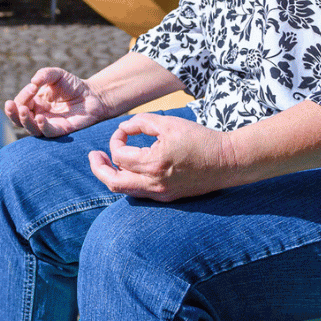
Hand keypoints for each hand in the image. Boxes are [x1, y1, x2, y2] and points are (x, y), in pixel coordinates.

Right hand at [4, 67, 112, 137]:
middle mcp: (38, 115)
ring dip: (25, 120)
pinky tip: (40, 118)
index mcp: (35, 103)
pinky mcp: (61, 130)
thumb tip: (33, 82)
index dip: (22, 96)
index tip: (33, 86)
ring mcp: (49, 124)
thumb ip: (44, 74)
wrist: (93, 95)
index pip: (20, 103)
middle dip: (13, 113)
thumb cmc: (73, 85)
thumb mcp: (57, 75)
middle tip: (10, 106)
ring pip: (31, 128)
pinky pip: (48, 132)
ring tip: (24, 111)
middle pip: (19, 119)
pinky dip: (42, 126)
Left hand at [88, 113, 235, 202]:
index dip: (116, 139)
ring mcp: (161, 194)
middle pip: (113, 183)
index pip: (119, 155)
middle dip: (98, 169)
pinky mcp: (168, 197)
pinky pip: (139, 193)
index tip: (125, 130)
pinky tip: (127, 169)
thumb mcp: (168, 123)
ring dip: (112, 176)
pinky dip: (128, 181)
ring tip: (105, 163)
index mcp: (153, 164)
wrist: (228, 161)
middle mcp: (154, 184)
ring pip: (125, 191)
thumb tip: (124, 128)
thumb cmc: (199, 139)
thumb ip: (141, 123)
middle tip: (93, 157)